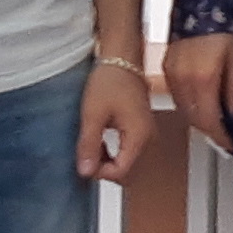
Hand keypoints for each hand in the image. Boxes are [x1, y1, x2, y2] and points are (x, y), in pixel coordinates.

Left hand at [78, 59, 151, 184]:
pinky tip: (100, 143)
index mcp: (138, 136)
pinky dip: (113, 153)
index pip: (122, 172)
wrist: (122, 60)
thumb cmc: (110, 81)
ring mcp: (146, 134)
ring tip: (91, 147)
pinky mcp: (142, 130)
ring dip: (109, 161)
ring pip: (128, 163)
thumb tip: (85, 171)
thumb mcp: (93, 114)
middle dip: (105, 169)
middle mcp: (148, 138)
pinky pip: (129, 152)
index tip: (84, 162)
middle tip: (86, 155)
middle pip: (128, 171)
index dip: (101, 173)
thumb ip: (89, 145)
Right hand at [161, 33, 232, 154]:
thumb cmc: (224, 24)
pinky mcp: (167, 67)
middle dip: (211, 131)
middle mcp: (183, 79)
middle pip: (195, 119)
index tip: (232, 144)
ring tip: (218, 123)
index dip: (221, 137)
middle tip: (226, 136)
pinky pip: (178, 96)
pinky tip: (203, 104)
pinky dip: (190, 105)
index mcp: (203, 78)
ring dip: (200, 120)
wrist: (200, 1)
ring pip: (184, 110)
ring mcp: (172, 74)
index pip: (210, 120)